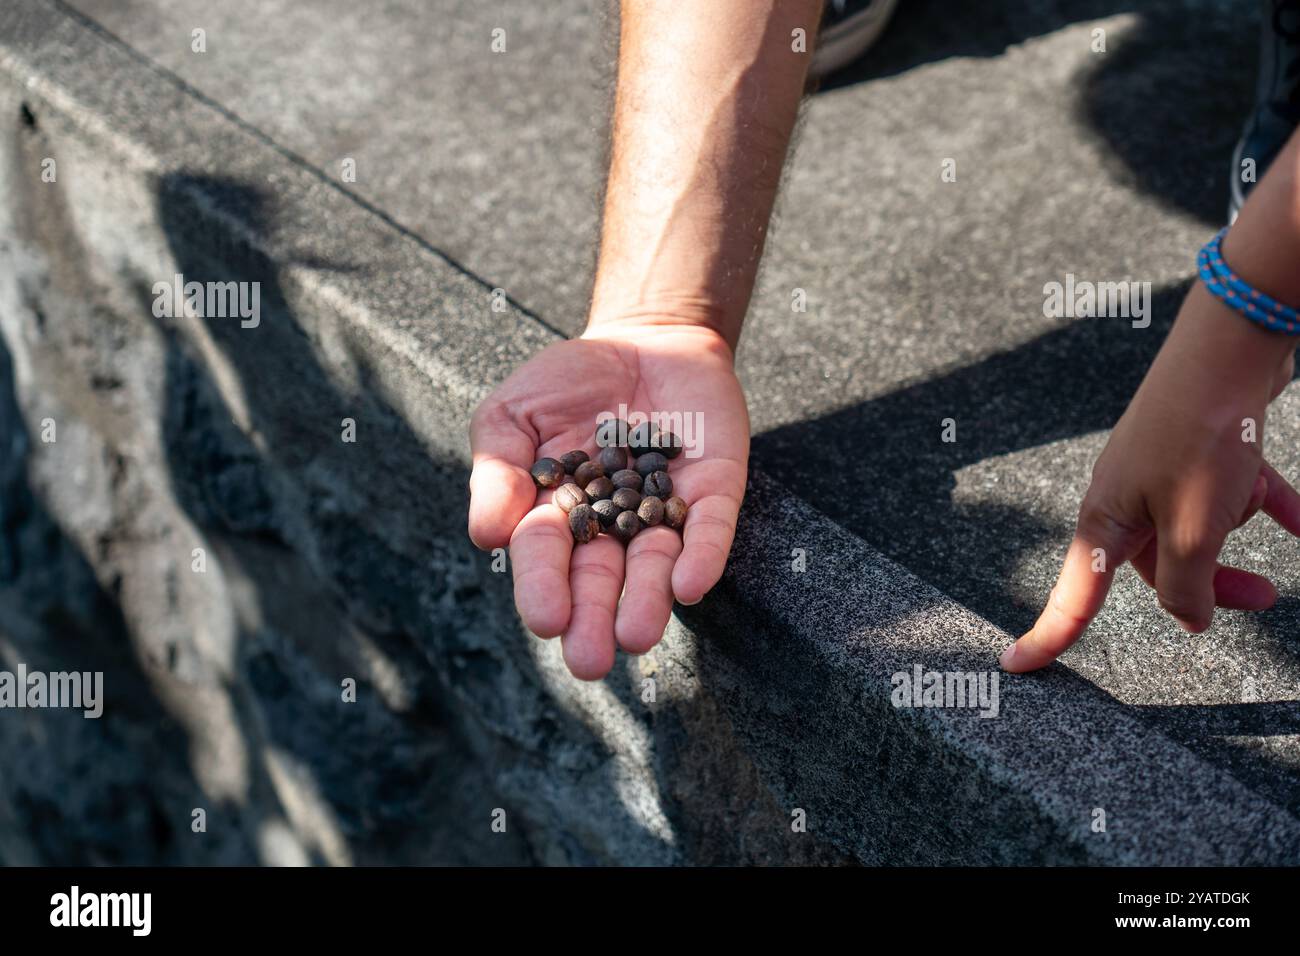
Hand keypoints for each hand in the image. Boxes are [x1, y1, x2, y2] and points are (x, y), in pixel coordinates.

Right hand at [468, 322, 749, 679]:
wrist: (644, 339)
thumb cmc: (568, 383)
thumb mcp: (512, 414)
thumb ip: (497, 469)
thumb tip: (485, 533)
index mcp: (556, 517)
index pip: (545, 559)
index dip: (544, 589)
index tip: (547, 620)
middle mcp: (610, 527)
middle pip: (600, 579)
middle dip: (593, 619)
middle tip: (589, 660)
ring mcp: (662, 510)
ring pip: (654, 565)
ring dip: (645, 600)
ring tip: (636, 634)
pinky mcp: (712, 492)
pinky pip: (708, 528)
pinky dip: (700, 556)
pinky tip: (689, 584)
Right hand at [1003, 285, 1299, 672]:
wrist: (1228, 348)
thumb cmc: (1199, 438)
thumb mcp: (1195, 528)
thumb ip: (1186, 585)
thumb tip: (1190, 619)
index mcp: (1105, 523)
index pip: (1073, 598)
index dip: (1047, 638)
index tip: (1014, 667)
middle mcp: (1125, 500)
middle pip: (1158, 568)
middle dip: (1211, 587)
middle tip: (1267, 599)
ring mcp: (1161, 473)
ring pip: (1197, 530)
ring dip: (1238, 534)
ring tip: (1276, 527)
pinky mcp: (1197, 451)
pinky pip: (1231, 492)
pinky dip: (1268, 505)